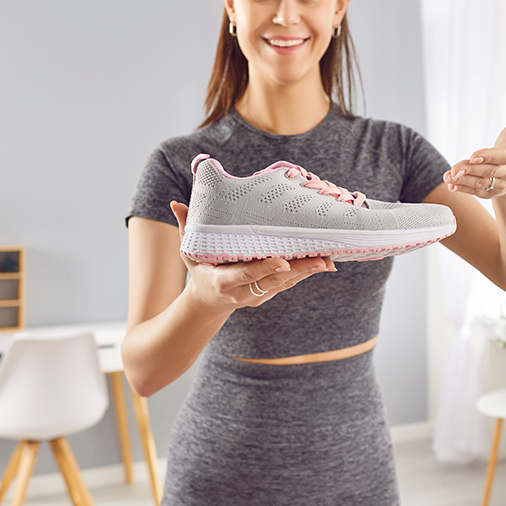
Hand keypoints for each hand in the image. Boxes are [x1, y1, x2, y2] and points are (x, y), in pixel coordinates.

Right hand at [170, 202, 334, 308]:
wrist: (208, 302)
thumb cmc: (199, 271)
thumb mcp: (188, 252)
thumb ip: (185, 228)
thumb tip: (176, 203)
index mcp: (223, 281)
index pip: (247, 274)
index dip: (266, 268)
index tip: (284, 261)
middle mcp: (243, 292)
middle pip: (273, 280)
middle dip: (298, 270)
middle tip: (321, 259)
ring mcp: (257, 296)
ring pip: (286, 283)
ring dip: (308, 271)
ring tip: (328, 258)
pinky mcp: (268, 294)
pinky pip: (289, 283)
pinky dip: (306, 273)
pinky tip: (324, 263)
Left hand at [442, 95, 505, 199]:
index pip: (502, 156)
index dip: (489, 157)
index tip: (474, 155)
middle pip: (488, 172)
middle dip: (470, 170)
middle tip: (454, 168)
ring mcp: (499, 184)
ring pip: (480, 183)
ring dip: (463, 181)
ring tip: (449, 176)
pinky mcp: (489, 192)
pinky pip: (476, 192)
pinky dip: (463, 189)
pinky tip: (451, 184)